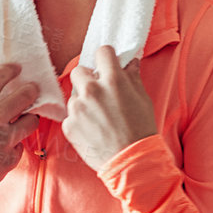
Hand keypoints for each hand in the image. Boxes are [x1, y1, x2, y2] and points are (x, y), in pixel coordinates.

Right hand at [0, 63, 39, 204]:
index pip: (0, 76)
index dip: (12, 69)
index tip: (18, 69)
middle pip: (26, 95)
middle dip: (32, 91)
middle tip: (32, 91)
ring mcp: (3, 140)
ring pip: (32, 120)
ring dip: (28, 120)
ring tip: (21, 122)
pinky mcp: (10, 159)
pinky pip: (21, 145)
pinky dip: (15, 146)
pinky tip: (1, 151)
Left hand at [62, 44, 157, 172]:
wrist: (132, 161)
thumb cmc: (141, 129)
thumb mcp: (142, 99)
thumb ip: (132, 78)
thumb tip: (130, 63)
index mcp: (112, 80)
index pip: (102, 52)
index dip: (106, 58)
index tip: (107, 65)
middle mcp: (92, 90)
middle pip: (79, 71)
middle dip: (88, 78)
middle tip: (99, 91)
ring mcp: (77, 108)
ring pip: (74, 95)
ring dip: (83, 101)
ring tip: (98, 117)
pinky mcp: (69, 126)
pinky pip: (70, 115)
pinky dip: (79, 120)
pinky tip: (92, 129)